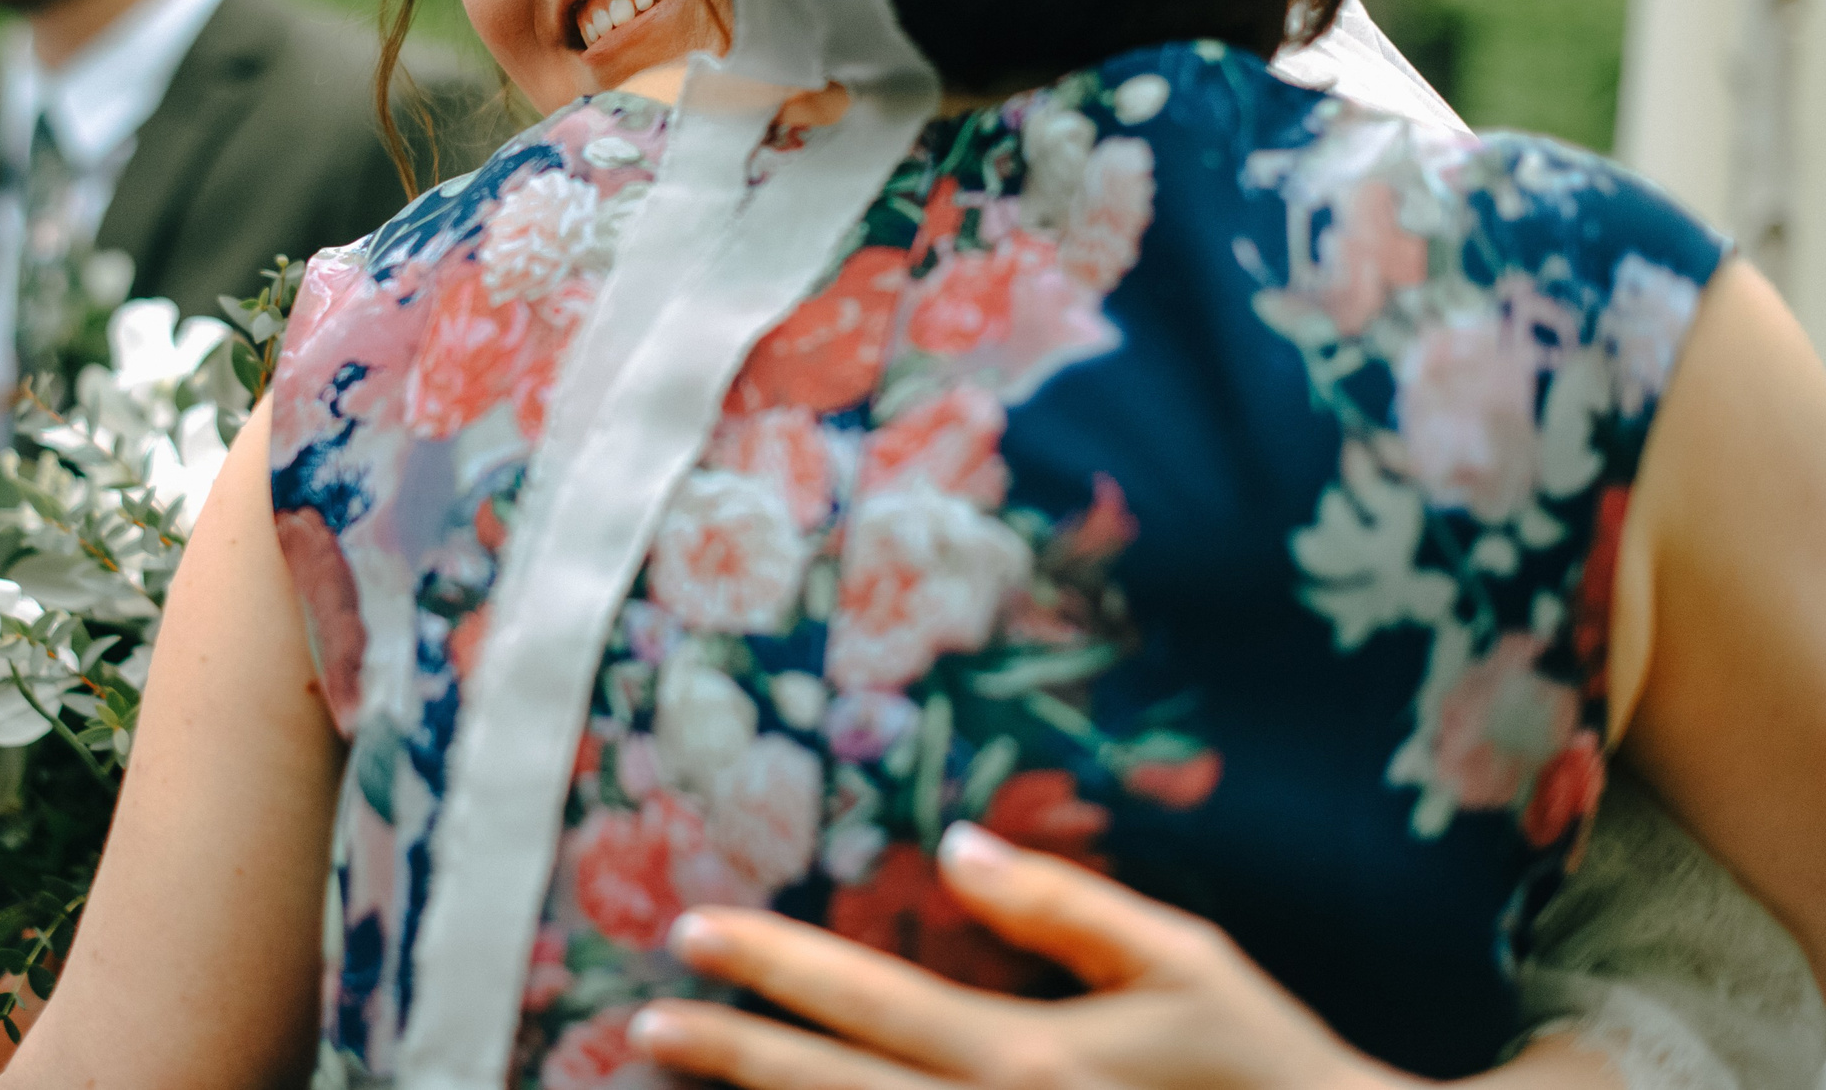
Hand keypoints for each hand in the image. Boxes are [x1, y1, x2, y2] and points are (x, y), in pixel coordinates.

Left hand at [629, 823, 1408, 1089]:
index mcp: (1032, 1058)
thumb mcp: (1188, 962)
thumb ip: (1066, 905)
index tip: (688, 933)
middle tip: (640, 1025)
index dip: (771, 966)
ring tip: (667, 1087)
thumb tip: (953, 843)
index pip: (869, 1000)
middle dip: (726, 1057)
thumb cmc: (1268, 1069)